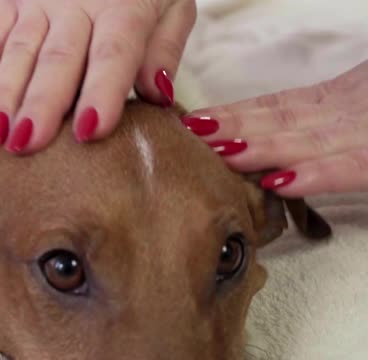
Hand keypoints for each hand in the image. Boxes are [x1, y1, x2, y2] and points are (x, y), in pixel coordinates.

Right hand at [0, 0, 196, 152]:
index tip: (90, 131)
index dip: (100, 91)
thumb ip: (164, 48)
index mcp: (122, 7)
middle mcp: (75, 4)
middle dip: (41, 104)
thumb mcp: (171, 6)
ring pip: (17, 53)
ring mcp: (36, 4)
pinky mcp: (9, 4)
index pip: (112, 52)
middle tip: (26, 144)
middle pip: (57, 59)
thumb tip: (157, 94)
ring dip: (3, 98)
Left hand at [183, 60, 367, 197]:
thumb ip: (317, 123)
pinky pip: (351, 169)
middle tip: (188, 134)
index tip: (193, 121)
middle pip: (280, 123)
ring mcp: (363, 134)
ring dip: (260, 147)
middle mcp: (343, 115)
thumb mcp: (353, 116)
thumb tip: (268, 146)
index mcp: (334, 102)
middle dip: (232, 129)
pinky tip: (278, 182)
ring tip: (219, 152)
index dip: (234, 115)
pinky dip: (317, 175)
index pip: (275, 109)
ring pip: (306, 142)